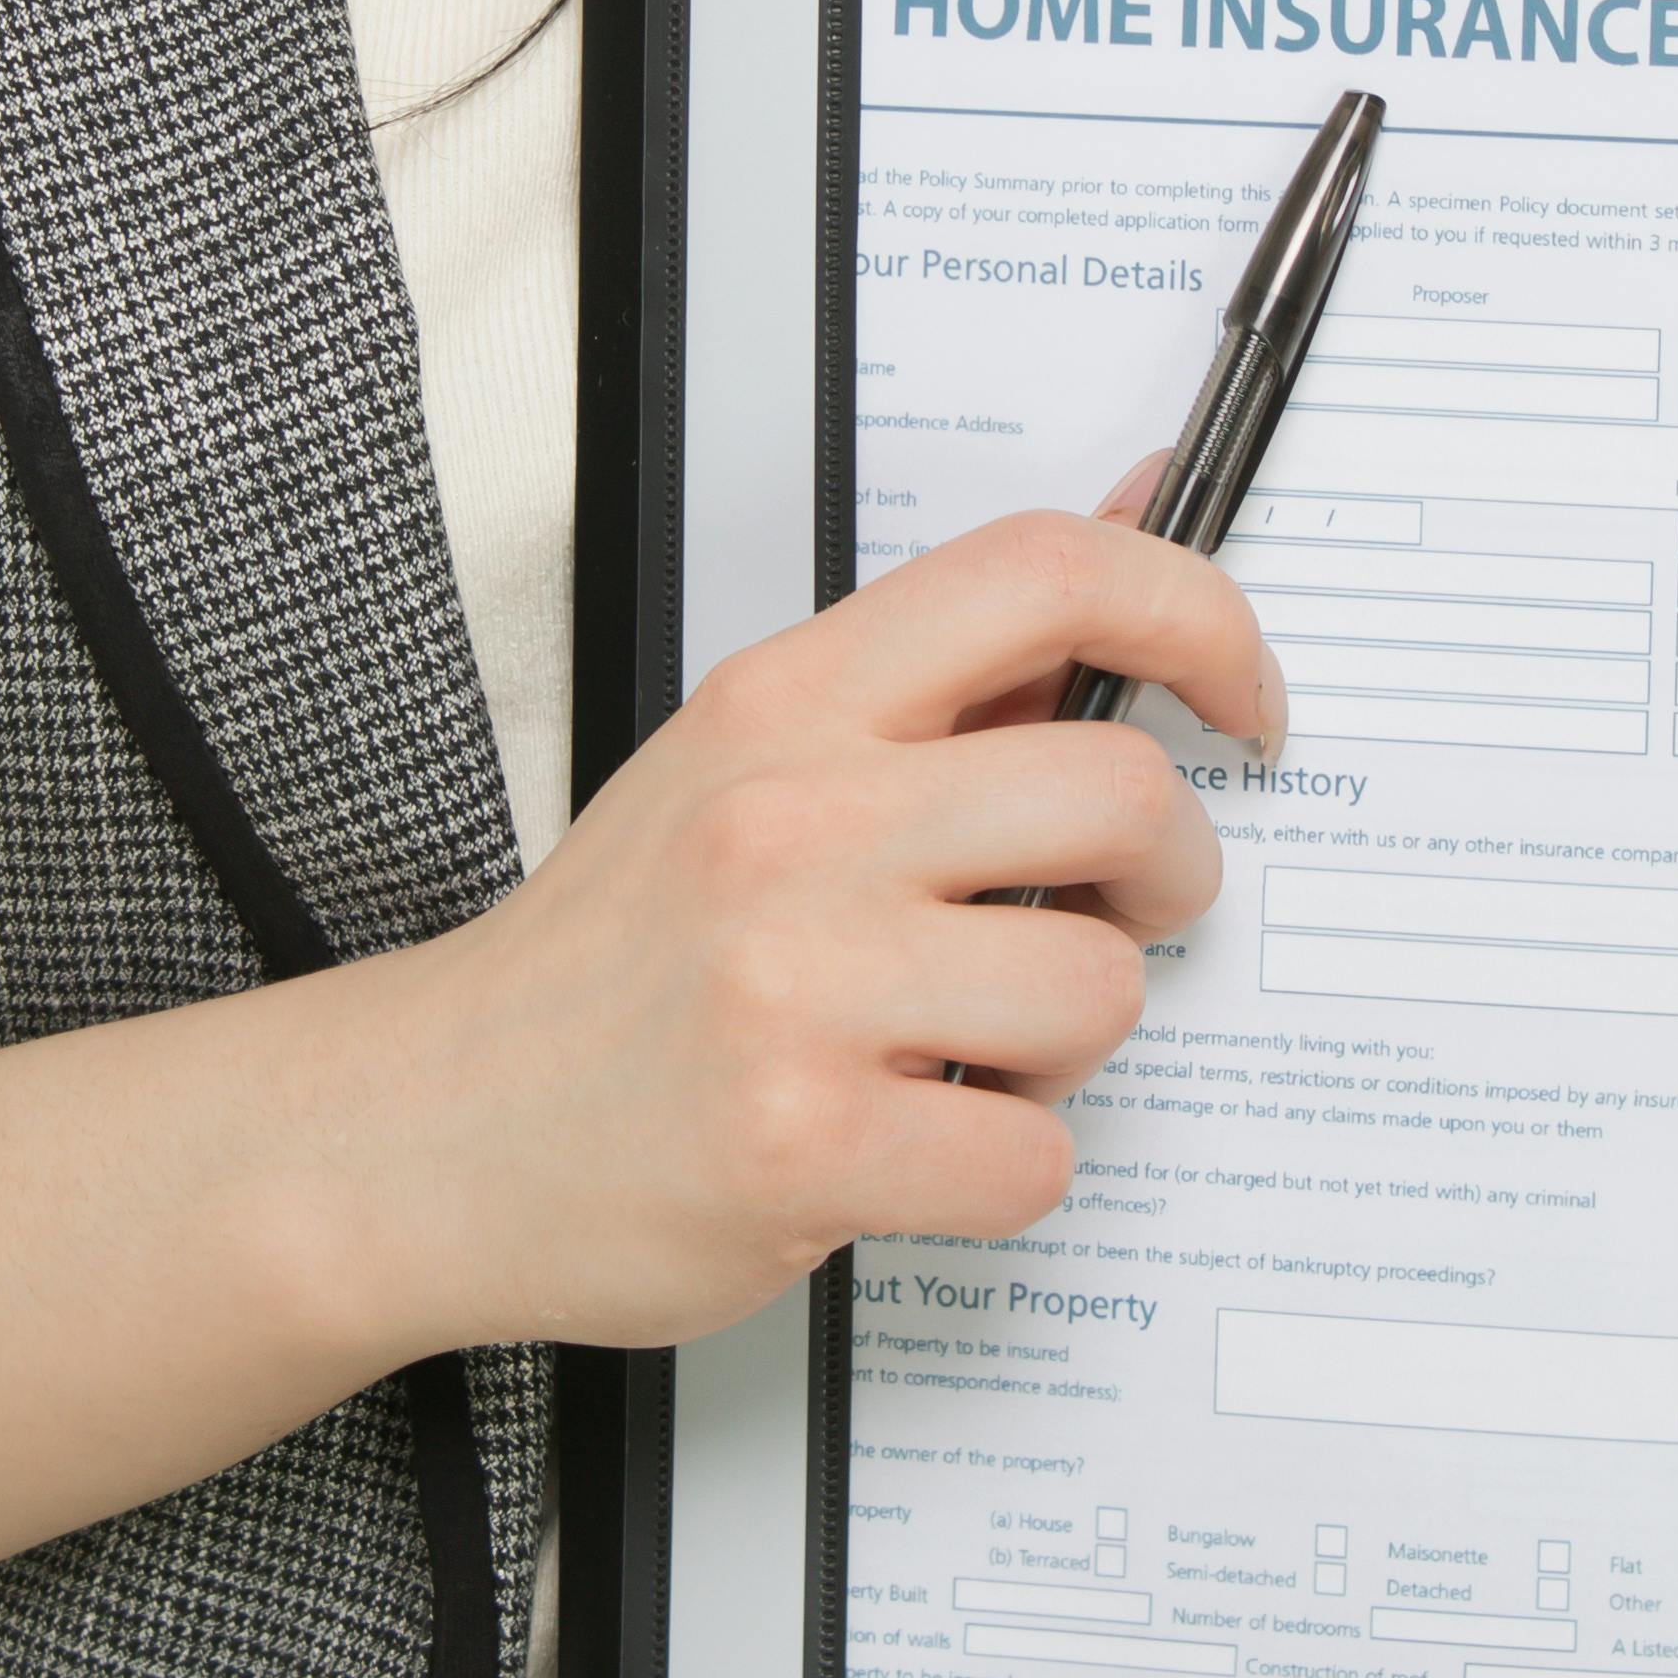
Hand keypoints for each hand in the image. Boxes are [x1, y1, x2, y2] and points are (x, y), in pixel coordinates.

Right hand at [378, 509, 1278, 1353]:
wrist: (435, 1124)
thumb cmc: (614, 950)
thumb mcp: (752, 756)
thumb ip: (949, 668)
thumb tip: (1137, 510)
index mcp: (790, 701)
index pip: (1051, 574)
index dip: (1200, 618)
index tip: (1242, 698)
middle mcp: (794, 822)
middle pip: (1121, 797)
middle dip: (1169, 875)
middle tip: (1115, 912)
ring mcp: (796, 986)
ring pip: (1097, 988)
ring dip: (1073, 1041)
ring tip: (973, 1045)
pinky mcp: (806, 1146)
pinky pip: (1034, 1156)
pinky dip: (1006, 1167)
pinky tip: (920, 1140)